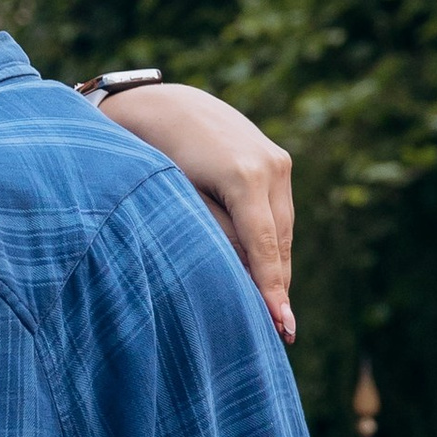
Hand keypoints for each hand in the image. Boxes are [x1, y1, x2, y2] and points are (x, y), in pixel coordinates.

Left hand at [92, 82, 295, 342]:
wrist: (162, 103)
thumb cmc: (153, 153)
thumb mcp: (174, 197)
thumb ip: (212, 234)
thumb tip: (240, 277)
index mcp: (244, 175)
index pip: (264, 246)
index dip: (272, 289)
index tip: (282, 326)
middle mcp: (270, 165)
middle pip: (280, 241)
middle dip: (279, 286)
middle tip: (282, 333)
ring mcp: (278, 160)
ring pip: (283, 228)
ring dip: (279, 266)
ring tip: (276, 310)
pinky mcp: (276, 159)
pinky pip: (278, 211)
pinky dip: (273, 241)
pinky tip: (268, 271)